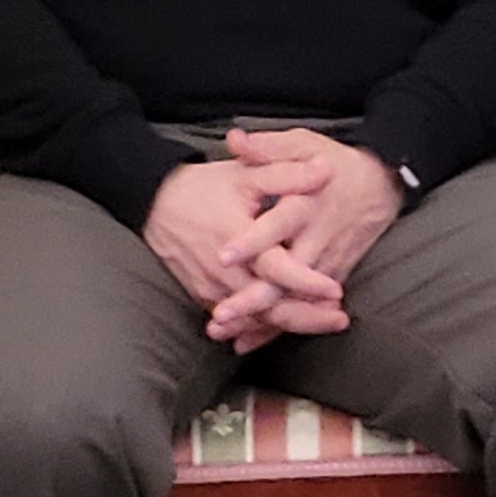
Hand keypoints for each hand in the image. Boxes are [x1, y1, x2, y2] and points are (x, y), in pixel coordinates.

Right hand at [142, 155, 351, 351]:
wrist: (155, 204)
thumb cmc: (205, 187)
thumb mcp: (246, 174)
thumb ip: (286, 175)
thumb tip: (325, 170)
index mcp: (236, 239)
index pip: (274, 269)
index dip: (305, 282)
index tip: (335, 291)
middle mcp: (222, 271)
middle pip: (267, 306)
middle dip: (305, 317)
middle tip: (340, 320)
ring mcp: (211, 287)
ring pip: (254, 317)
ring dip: (289, 323)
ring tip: (325, 323)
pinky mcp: (204, 295)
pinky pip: (237, 319)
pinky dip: (263, 326)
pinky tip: (290, 326)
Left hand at [203, 128, 401, 341]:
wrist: (385, 183)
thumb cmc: (338, 163)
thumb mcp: (304, 144)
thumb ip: (268, 147)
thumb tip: (234, 140)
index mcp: (306, 203)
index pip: (277, 225)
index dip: (252, 241)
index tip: (224, 255)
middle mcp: (317, 236)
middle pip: (285, 275)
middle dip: (253, 299)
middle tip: (221, 315)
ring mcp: (328, 260)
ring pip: (295, 298)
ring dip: (262, 319)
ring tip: (227, 334)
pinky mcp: (335, 274)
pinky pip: (306, 306)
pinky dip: (279, 326)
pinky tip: (250, 340)